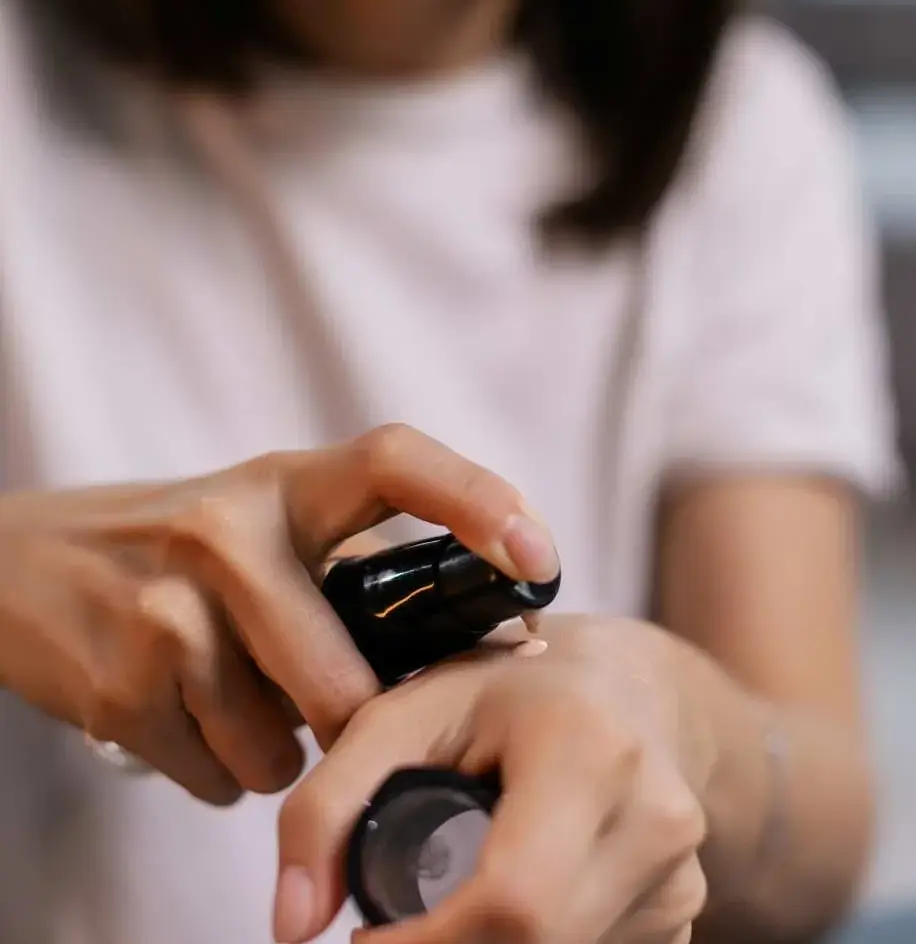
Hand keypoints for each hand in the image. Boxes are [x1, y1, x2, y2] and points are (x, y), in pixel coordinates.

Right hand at [0, 424, 559, 804]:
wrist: (24, 565)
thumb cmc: (185, 547)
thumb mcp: (273, 522)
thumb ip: (367, 567)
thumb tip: (503, 641)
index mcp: (288, 483)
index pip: (397, 461)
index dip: (479, 502)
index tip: (540, 558)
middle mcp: (228, 530)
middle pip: (345, 680)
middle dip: (359, 725)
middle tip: (349, 714)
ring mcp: (167, 608)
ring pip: (280, 748)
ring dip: (281, 749)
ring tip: (241, 694)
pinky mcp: (118, 683)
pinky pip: (220, 778)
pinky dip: (224, 768)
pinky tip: (191, 714)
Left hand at [275, 615, 714, 943]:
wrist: (626, 686)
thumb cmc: (508, 689)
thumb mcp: (407, 710)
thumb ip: (329, 803)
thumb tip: (292, 926)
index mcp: (589, 751)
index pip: (513, 900)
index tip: (363, 941)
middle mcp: (655, 817)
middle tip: (405, 922)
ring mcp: (682, 875)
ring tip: (466, 886)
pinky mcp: (689, 913)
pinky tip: (517, 897)